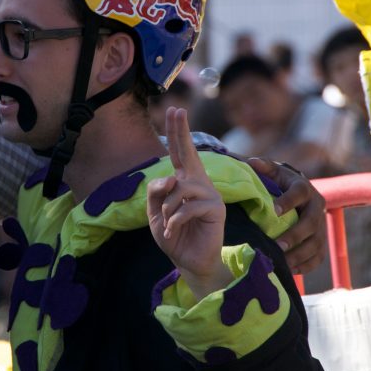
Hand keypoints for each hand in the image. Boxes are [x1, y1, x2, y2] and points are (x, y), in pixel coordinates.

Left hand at [147, 107, 231, 299]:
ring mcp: (210, 194)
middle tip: (176, 110)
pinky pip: (187, 207)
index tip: (175, 110)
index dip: (179, 132)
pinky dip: (174, 221)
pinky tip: (172, 231)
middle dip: (181, 131)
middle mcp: (199, 183)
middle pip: (189, 153)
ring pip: (180, 188)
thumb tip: (169, 177)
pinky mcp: (216, 209)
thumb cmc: (174, 235)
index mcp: (185, 181)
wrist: (189, 261)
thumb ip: (155, 193)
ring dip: (166, 207)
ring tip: (167, 223)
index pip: (180, 153)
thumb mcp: (154, 213)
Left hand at [247, 158, 326, 274]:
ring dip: (300, 254)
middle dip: (295, 235)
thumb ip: (263, 166)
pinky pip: (318, 257)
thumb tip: (252, 162)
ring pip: (316, 243)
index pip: (299, 193)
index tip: (273, 210)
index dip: (288, 201)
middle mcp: (317, 206)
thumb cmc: (279, 182)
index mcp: (304, 187)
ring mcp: (321, 225)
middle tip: (277, 244)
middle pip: (311, 222)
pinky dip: (306, 266)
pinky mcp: (321, 241)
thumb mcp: (272, 171)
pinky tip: (291, 270)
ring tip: (282, 262)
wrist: (296, 192)